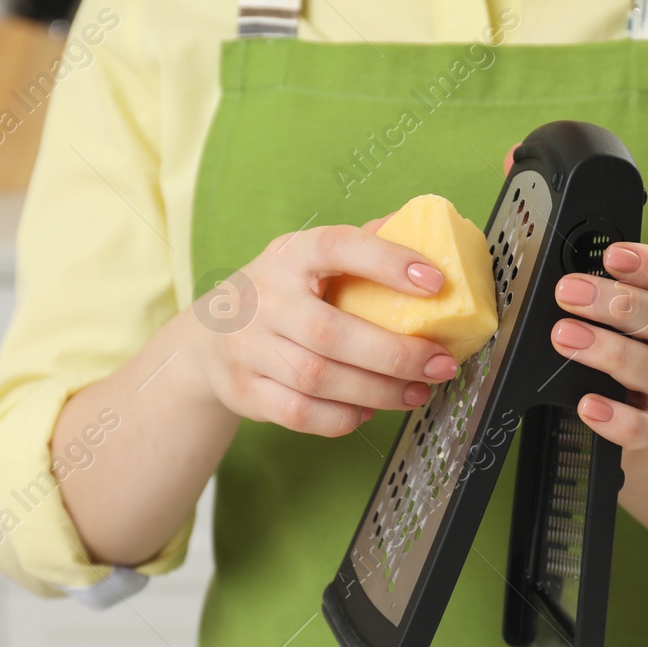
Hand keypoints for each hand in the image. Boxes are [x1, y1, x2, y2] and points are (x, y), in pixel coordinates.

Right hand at [182, 220, 459, 437]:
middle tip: (440, 364)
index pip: (337, 248)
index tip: (435, 282)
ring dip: (378, 391)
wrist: (207, 339)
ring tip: (417, 392)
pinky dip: (343, 418)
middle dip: (396, 355)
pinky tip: (368, 410)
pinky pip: (301, 413)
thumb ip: (359, 247)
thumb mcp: (306, 259)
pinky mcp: (245, 391)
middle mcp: (264, 300)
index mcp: (289, 256)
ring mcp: (249, 348)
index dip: (387, 262)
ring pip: (319, 379)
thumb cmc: (278, 296)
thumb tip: (424, 228)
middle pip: (332, 333)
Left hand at [502, 142, 647, 450]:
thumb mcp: (559, 279)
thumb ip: (544, 227)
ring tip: (565, 339)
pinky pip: (646, 428)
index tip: (614, 255)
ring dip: (612, 351)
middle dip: (619, 303)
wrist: (592, 411)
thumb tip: (514, 157)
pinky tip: (588, 405)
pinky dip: (620, 419)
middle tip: (568, 294)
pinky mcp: (642, 428)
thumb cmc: (577, 330)